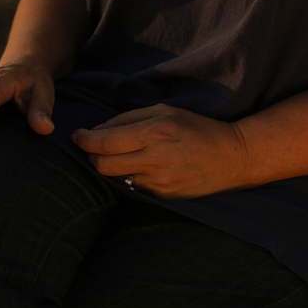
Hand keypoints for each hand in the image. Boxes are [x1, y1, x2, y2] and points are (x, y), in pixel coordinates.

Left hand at [73, 105, 250, 198]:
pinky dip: (129, 176)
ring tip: (114, 154)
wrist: (231, 157)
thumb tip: (100, 130)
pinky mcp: (165, 197)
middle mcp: (155, 160)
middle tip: (88, 146)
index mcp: (153, 133)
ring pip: (118, 178)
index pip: (105, 143)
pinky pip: (135, 187)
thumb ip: (129, 119)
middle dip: (90, 156)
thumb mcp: (163, 110)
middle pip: (104, 166)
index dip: (84, 140)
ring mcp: (160, 183)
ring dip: (109, 167)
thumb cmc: (196, 127)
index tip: (77, 135)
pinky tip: (136, 166)